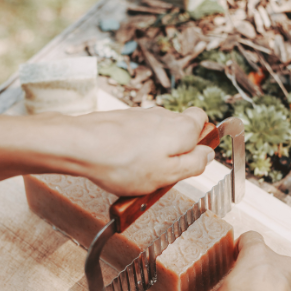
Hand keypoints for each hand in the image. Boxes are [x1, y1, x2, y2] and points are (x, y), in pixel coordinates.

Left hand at [34, 106, 213, 195]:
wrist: (82, 146)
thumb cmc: (123, 163)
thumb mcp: (169, 175)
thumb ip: (194, 164)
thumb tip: (208, 155)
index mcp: (182, 127)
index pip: (203, 121)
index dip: (199, 142)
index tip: (189, 160)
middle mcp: (164, 115)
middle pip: (180, 128)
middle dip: (176, 149)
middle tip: (163, 171)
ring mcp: (142, 115)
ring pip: (157, 133)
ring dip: (153, 151)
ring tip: (138, 172)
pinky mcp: (123, 119)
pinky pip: (137, 135)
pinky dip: (134, 149)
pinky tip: (122, 165)